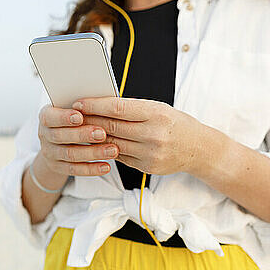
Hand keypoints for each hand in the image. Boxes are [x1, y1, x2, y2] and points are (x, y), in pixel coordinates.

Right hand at [37, 104, 119, 175]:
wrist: (56, 143)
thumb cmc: (70, 120)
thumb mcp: (71, 110)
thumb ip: (82, 107)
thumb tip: (102, 102)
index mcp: (46, 116)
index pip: (50, 117)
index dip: (64, 117)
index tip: (80, 116)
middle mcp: (45, 135)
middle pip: (61, 136)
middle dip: (82, 135)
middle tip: (102, 133)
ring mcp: (50, 153)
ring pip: (70, 154)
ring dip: (92, 153)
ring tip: (112, 150)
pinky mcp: (58, 167)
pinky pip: (75, 170)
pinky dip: (91, 169)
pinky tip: (106, 166)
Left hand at [72, 97, 206, 175]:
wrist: (198, 148)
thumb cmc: (174, 122)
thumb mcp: (157, 108)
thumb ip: (132, 108)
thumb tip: (100, 105)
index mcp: (156, 114)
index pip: (117, 108)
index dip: (95, 105)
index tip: (78, 103)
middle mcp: (153, 134)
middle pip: (111, 127)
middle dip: (89, 120)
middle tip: (71, 116)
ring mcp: (150, 153)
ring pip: (112, 144)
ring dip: (93, 137)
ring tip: (79, 130)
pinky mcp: (146, 167)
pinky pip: (120, 157)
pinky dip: (106, 149)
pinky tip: (95, 144)